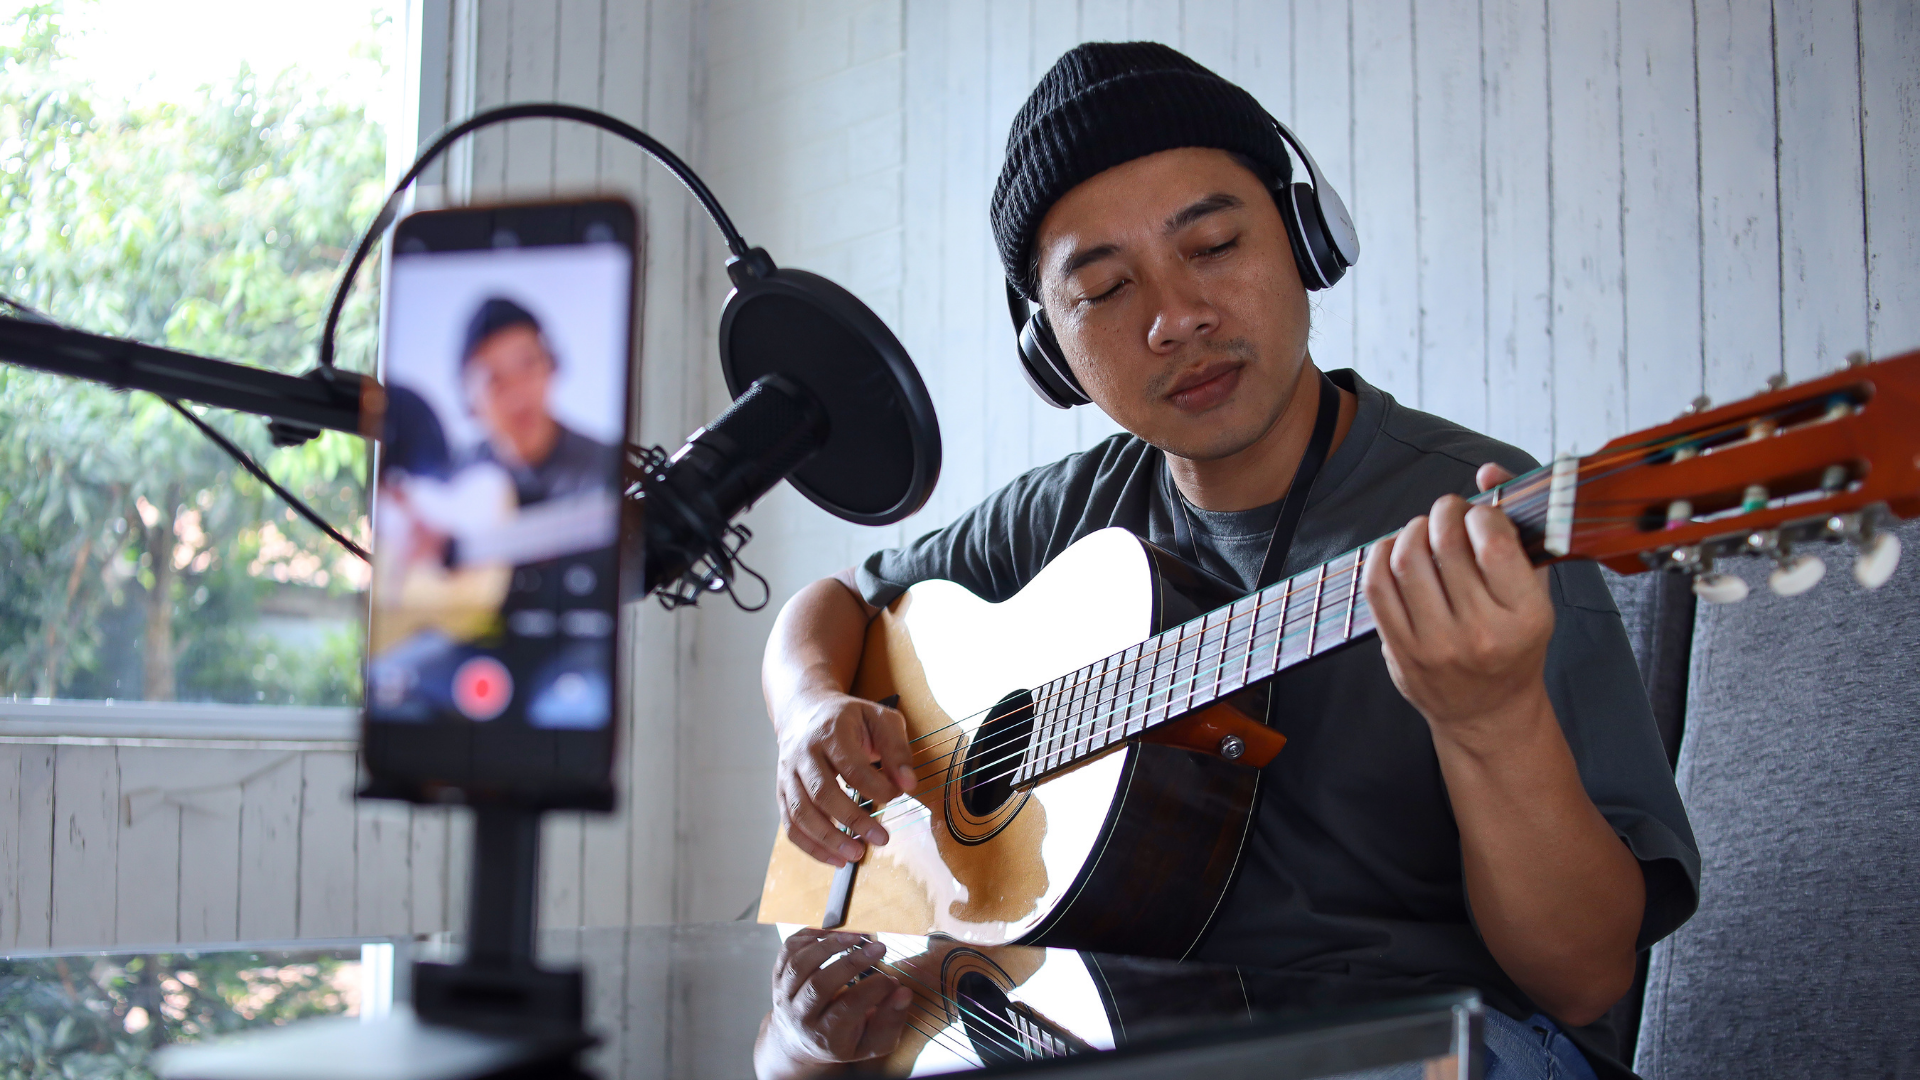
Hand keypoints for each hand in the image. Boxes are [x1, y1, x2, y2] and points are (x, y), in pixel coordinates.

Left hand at [756, 929, 913, 1078]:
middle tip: (879, 948)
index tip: (892, 980)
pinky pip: (787, 951)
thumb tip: (903, 993)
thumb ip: (889, 1021)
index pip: (847, 1009)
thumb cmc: (841, 1040)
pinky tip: (830, 934)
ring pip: (800, 965)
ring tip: (855, 936)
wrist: (799, 1043)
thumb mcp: (870, 1044)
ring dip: (828, 945)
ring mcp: (785, 995)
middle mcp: (799, 1016)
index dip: (873, 990)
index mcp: (824, 1036)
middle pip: (819, 985)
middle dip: (852, 963)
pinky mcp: (778, 977)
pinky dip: (807, 937)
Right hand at [775, 688, 917, 867]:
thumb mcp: (880, 719)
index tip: (896, 797)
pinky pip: (791, 825)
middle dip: (853, 820)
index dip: (875, 788)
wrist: (803, 709)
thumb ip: (897, 749)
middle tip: (881, 839)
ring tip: (857, 854)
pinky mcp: (782, 792)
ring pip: (801, 813)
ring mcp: (788, 774)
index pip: (851, 767)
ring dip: (829, 839)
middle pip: (822, 793)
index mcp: (830, 732)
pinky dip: (810, 846)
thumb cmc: (848, 718)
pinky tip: (835, 859)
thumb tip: (908, 785)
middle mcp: (803, 754)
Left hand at [1362, 464, 1554, 753]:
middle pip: (1446, 545)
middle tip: (1448, 510)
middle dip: (1445, 512)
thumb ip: (1518, 528)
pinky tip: (1396, 548)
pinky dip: (1382, 554)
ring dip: (1413, 529)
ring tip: (1425, 529)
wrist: (1488, 712)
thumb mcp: (1533, 592)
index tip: (1480, 513)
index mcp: (1525, 617)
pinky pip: (1377, 586)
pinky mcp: (1400, 651)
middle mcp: (1481, 633)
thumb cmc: (1514, 644)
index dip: (1481, 513)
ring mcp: (1436, 645)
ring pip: (1408, 560)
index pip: (1494, 542)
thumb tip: (1488, 470)